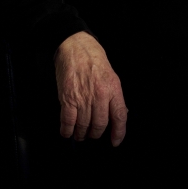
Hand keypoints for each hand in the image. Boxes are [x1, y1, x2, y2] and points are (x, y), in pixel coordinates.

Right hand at [54, 31, 127, 145]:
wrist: (76, 47)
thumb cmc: (94, 60)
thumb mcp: (112, 76)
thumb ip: (115, 97)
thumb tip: (120, 115)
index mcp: (113, 89)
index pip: (119, 116)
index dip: (119, 132)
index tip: (115, 141)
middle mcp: (99, 95)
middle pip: (100, 124)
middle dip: (96, 134)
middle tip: (92, 135)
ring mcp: (83, 97)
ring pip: (83, 125)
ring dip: (81, 134)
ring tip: (80, 135)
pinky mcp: (67, 97)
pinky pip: (67, 121)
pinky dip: (67, 130)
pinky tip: (67, 132)